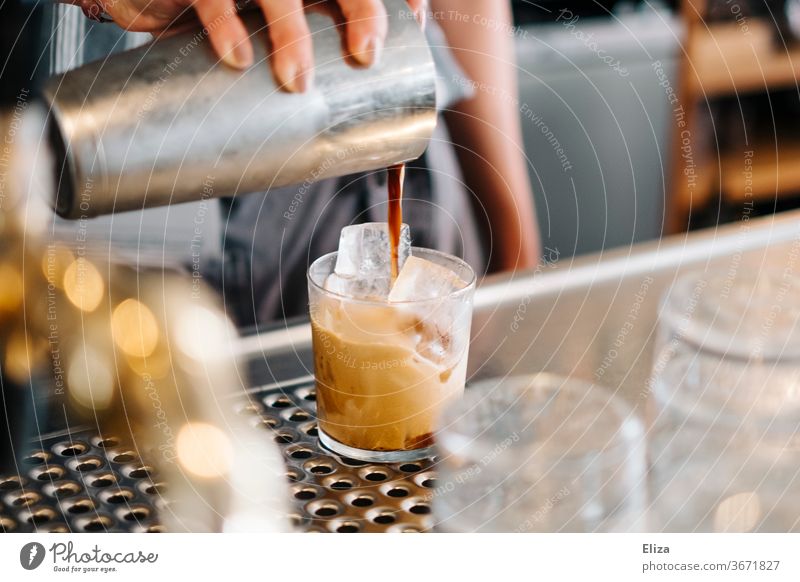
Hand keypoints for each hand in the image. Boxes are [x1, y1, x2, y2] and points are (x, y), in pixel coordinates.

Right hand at [81, 0, 426, 90]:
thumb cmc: (224, 23)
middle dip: (361, 9)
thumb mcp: (269, 37)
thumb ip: (306, 73)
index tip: (414, 31)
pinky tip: (238, 58)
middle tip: (365, 55)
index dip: (398, 1)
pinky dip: (224, 25)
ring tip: (298, 82)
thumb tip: (355, 146)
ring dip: (291, 31)